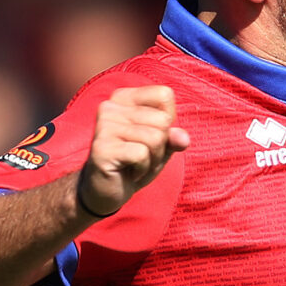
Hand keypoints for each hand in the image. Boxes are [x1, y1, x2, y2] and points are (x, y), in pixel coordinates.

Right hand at [78, 86, 189, 218]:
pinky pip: (141, 154)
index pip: (164, 95)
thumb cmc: (134, 164)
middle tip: (141, 156)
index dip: (168, 122)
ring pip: (154, 138)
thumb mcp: (160, 148)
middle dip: (160, 146)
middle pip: (162, 120)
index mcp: (124, 97)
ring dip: (152, 159)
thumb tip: (183, 138)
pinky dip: (142, 169)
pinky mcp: (102, 147)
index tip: (149, 137)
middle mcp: (110, 106)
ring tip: (136, 164)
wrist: (105, 190)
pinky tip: (128, 171)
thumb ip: (173, 138)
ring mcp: (104, 125)